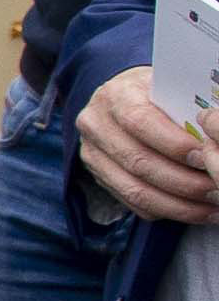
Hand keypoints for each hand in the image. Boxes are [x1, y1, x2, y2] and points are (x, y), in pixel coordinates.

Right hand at [79, 70, 218, 226]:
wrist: (122, 100)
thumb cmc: (158, 94)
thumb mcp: (169, 88)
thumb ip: (188, 107)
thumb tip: (215, 131)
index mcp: (116, 95)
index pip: (140, 121)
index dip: (174, 144)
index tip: (205, 157)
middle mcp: (96, 125)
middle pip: (138, 161)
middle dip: (183, 181)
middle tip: (216, 189)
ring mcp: (93, 154)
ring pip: (135, 189)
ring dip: (178, 204)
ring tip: (211, 208)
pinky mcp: (98, 177)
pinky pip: (133, 203)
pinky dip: (167, 211)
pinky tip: (194, 212)